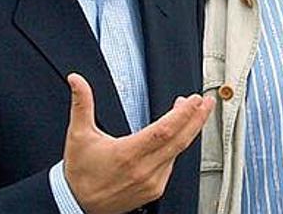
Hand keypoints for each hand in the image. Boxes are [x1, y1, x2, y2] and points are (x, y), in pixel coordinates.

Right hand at [62, 73, 213, 213]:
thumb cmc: (79, 172)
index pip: (165, 130)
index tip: (195, 99)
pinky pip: (172, 165)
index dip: (183, 113)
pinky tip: (175, 137)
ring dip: (187, 131)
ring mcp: (151, 182)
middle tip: (206, 102)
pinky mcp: (155, 190)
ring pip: (178, 152)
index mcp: (128, 154)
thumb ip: (82, 105)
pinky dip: (176, 148)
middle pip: (180, 140)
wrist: (77, 204)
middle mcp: (143, 169)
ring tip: (189, 113)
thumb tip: (76, 80)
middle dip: (197, 118)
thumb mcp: (78, 135)